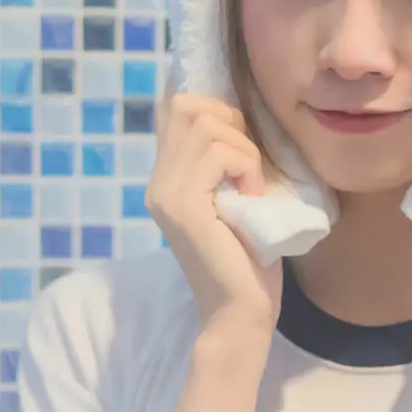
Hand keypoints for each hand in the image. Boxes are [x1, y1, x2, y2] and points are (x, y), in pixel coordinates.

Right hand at [146, 86, 283, 340]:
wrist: (241, 313)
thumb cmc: (248, 261)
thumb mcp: (236, 199)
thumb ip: (225, 164)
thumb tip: (239, 115)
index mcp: (167, 179)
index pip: (171, 109)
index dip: (206, 98)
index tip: (240, 121)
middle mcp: (157, 182)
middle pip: (186, 104)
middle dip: (229, 120)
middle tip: (248, 163)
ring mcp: (165, 193)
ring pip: (206, 124)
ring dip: (243, 148)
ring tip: (253, 186)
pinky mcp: (183, 205)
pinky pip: (220, 153)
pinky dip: (247, 167)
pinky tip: (254, 197)